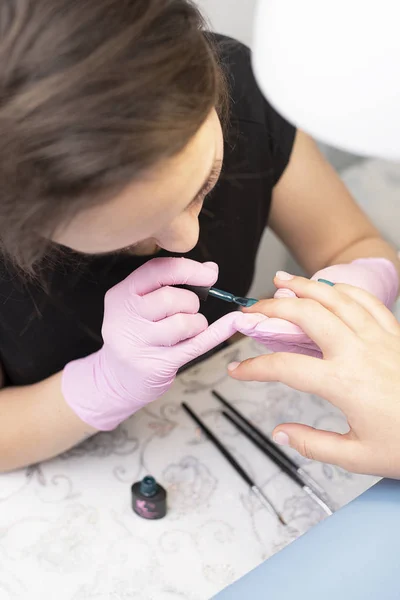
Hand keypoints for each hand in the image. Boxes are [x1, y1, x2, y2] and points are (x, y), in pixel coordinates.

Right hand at [62, 257, 243, 430]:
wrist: (116, 379)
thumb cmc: (136, 336)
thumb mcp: (140, 305)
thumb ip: (170, 284)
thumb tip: (209, 268)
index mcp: (121, 295)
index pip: (157, 270)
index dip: (188, 269)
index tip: (209, 274)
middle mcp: (125, 317)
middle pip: (172, 297)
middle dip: (191, 303)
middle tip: (188, 313)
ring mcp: (138, 343)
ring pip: (184, 322)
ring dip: (197, 324)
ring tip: (188, 331)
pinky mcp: (156, 365)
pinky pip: (196, 345)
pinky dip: (218, 332)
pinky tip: (231, 324)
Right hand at [229, 275, 399, 477]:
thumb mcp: (358, 457)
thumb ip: (314, 444)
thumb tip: (281, 433)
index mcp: (344, 383)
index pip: (284, 368)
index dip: (254, 368)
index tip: (237, 370)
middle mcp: (358, 352)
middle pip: (306, 315)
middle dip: (272, 308)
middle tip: (252, 311)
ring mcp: (378, 338)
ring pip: (335, 298)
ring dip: (304, 286)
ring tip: (281, 280)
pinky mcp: (394, 334)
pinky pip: (365, 301)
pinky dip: (342, 289)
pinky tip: (329, 288)